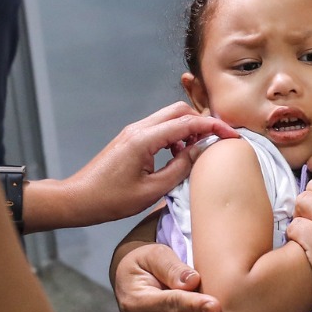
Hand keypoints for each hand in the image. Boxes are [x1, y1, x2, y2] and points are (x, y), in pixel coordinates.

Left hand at [58, 103, 236, 228]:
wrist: (78, 199)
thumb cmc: (110, 200)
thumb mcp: (152, 190)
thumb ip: (180, 167)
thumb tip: (200, 151)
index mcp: (144, 139)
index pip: (187, 122)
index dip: (214, 127)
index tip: (233, 136)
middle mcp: (139, 129)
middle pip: (179, 111)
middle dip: (202, 122)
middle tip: (216, 141)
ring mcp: (133, 132)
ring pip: (169, 118)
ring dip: (187, 129)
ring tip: (195, 152)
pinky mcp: (130, 139)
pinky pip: (158, 128)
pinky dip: (174, 136)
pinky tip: (176, 156)